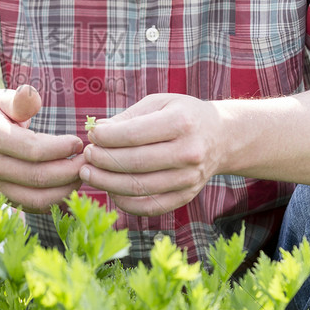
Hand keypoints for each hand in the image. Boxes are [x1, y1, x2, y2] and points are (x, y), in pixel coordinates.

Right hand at [0, 84, 84, 211]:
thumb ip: (19, 100)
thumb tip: (32, 97)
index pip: (33, 150)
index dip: (61, 149)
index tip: (79, 143)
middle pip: (38, 177)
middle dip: (70, 171)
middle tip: (89, 160)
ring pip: (36, 198)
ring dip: (65, 189)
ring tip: (82, 174)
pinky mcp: (0, 196)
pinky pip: (31, 206)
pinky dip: (54, 201)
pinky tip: (68, 186)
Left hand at [78, 92, 223, 214]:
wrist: (222, 137)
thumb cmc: (183, 115)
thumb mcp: (159, 103)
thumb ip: (128, 117)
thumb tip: (96, 131)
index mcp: (181, 123)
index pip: (133, 134)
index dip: (106, 137)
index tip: (91, 136)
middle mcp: (188, 152)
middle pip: (134, 162)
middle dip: (102, 160)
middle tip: (86, 156)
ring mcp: (189, 178)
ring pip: (139, 187)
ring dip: (107, 182)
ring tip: (89, 173)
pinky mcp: (186, 196)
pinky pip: (150, 206)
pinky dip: (125, 202)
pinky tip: (110, 190)